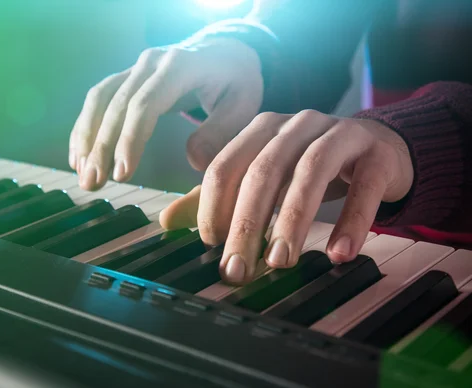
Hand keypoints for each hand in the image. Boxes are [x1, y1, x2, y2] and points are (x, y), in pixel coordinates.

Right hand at [69, 37, 263, 190]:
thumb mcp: (242, 104)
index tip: (121, 174)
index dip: (130, 139)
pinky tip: (79, 157)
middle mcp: (151, 63)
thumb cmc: (235, 82)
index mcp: (180, 66)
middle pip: (117, 104)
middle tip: (92, 183)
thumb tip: (193, 161)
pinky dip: (86, 127)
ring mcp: (135, 68)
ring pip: (100, 100)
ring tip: (83, 175)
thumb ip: (220, 131)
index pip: (145, 104)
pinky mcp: (126, 77)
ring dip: (87, 138)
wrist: (224, 53)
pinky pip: (98, 99)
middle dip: (102, 147)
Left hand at [159, 110, 413, 284]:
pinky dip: (352, 220)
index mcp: (261, 129)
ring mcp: (339, 134)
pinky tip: (340, 253)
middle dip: (246, 224)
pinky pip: (364, 186)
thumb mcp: (261, 177)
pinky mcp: (376, 153)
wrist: (376, 148)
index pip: (225, 165)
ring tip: (281, 262)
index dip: (212, 206)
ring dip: (292, 220)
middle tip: (238, 268)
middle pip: (263, 171)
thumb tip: (166, 221)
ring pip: (310, 172)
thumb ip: (218, 197)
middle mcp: (296, 124)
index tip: (210, 246)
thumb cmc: (308, 166)